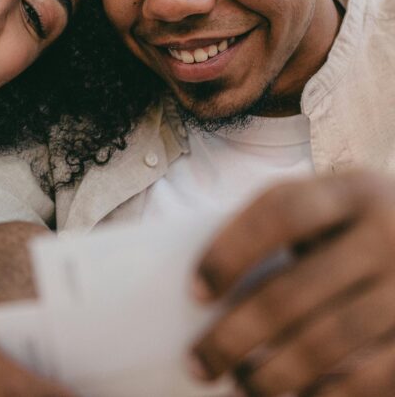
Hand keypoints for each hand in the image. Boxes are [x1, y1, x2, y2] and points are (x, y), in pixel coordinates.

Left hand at [191, 174, 394, 395]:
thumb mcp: (337, 209)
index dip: (231, 251)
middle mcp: (389, 235)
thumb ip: (285, 230)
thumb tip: (208, 295)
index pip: (280, 212)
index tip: (195, 291)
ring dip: (270, 375)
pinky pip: (369, 379)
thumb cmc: (365, 231)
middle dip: (232, 336)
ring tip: (238, 386)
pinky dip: (325, 396)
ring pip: (325, 343)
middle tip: (198, 363)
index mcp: (353, 193)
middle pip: (290, 292)